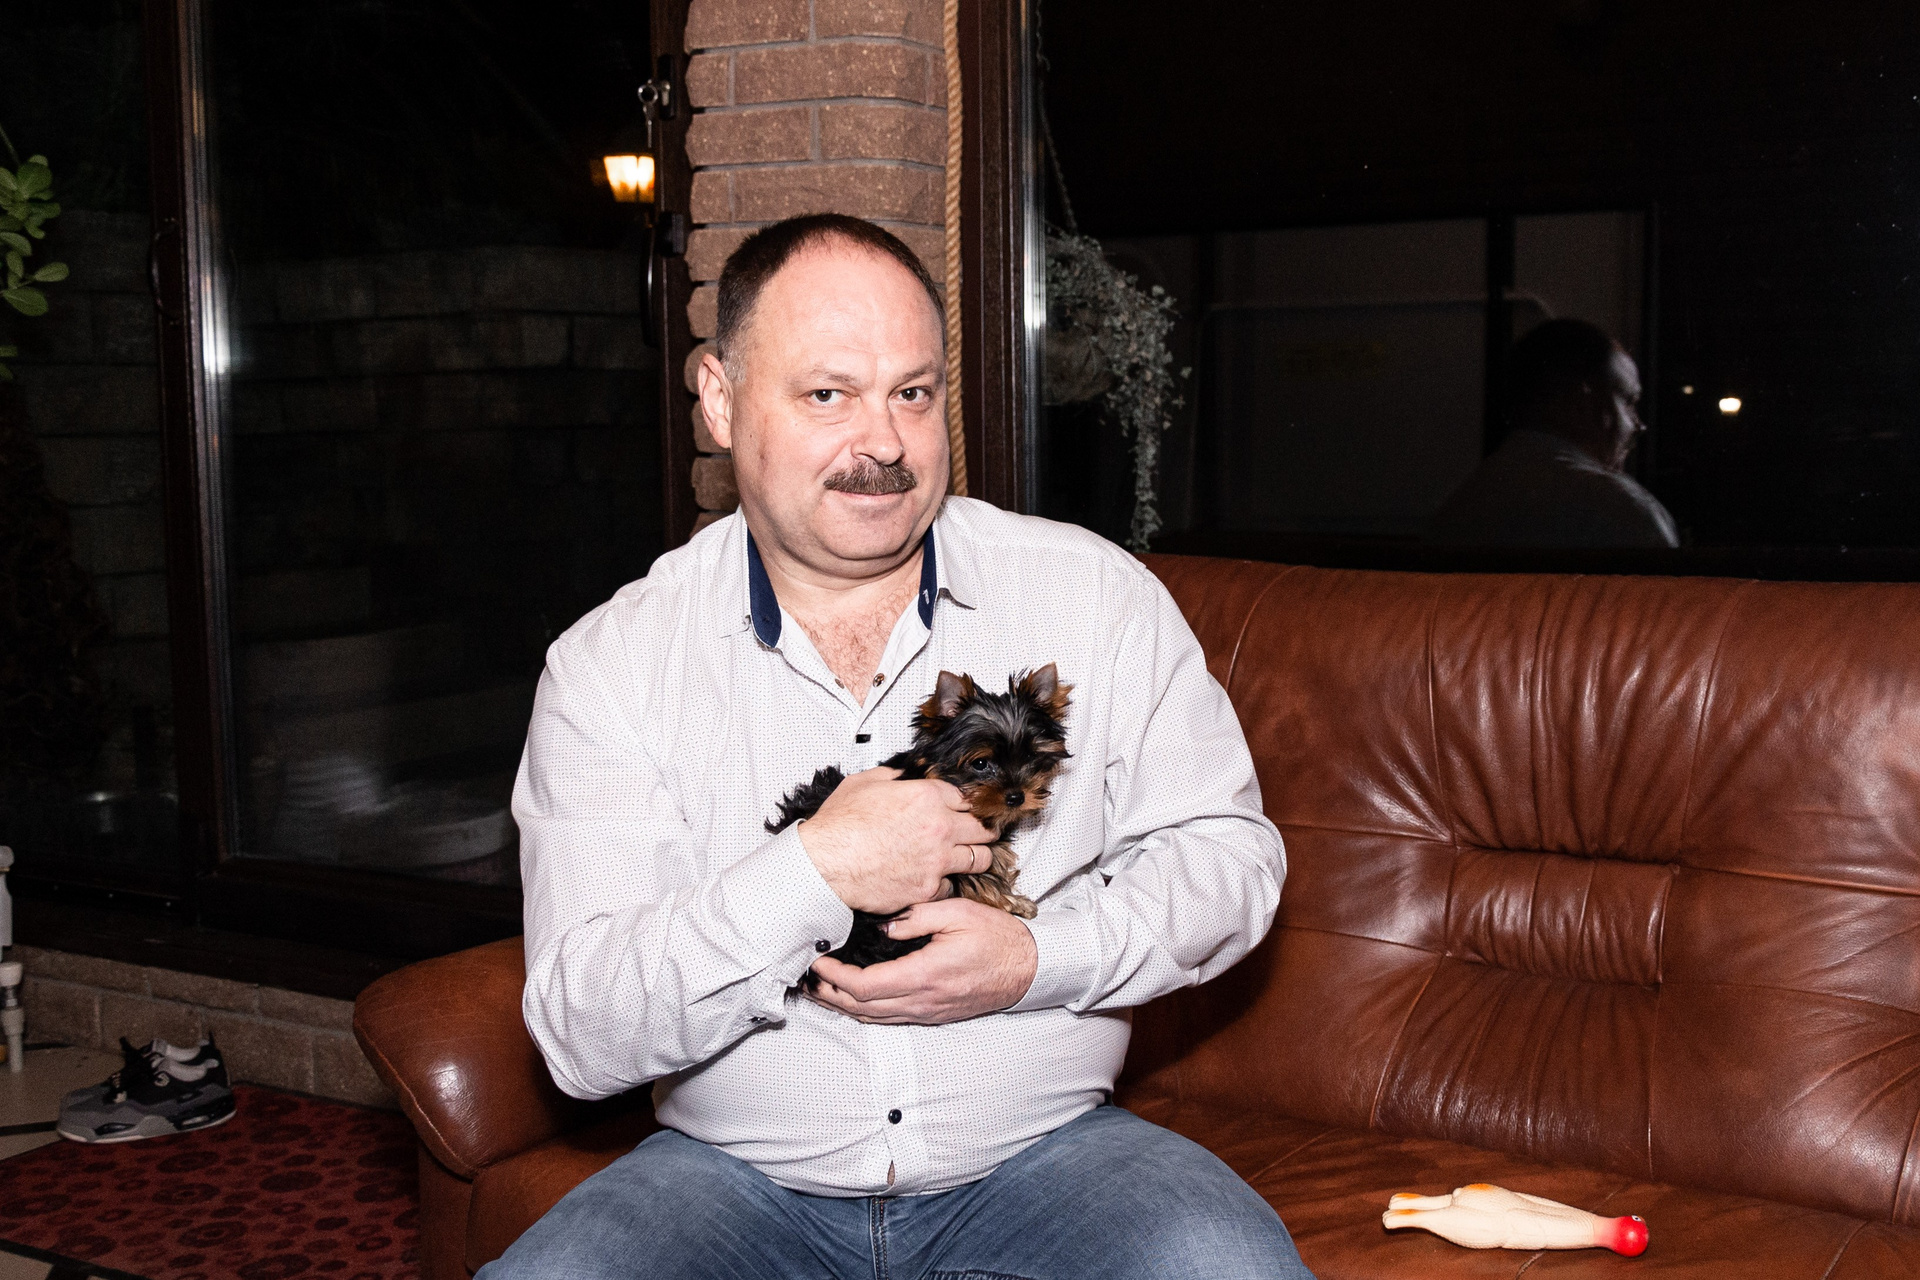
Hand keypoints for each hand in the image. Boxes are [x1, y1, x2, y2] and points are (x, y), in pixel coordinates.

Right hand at [796, 767, 993, 913]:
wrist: (824, 865)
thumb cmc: (838, 827)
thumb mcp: (862, 783)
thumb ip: (890, 777)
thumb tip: (900, 777)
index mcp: (926, 797)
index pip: (966, 798)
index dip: (963, 805)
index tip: (963, 811)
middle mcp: (939, 827)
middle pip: (983, 828)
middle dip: (982, 830)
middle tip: (978, 835)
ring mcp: (937, 860)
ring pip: (980, 859)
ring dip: (975, 858)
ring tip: (967, 859)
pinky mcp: (928, 888)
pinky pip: (951, 887)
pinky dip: (944, 885)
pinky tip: (932, 881)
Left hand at [807, 898, 1037, 1023]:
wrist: (1029, 969)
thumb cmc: (997, 937)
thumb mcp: (957, 913)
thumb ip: (915, 918)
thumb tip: (881, 927)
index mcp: (924, 975)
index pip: (865, 987)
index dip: (835, 979)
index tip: (818, 963)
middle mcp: (923, 1001)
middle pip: (862, 1009)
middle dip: (829, 996)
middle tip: (806, 980)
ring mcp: (928, 1012)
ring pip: (874, 1018)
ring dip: (843, 1007)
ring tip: (821, 991)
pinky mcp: (934, 1015)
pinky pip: (890, 1018)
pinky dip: (865, 1010)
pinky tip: (854, 998)